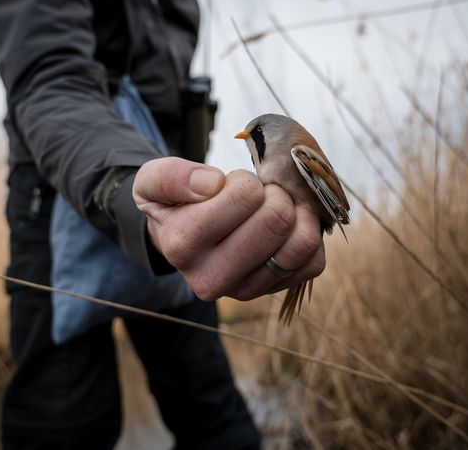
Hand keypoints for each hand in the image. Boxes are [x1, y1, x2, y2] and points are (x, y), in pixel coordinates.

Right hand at [132, 157, 325, 300]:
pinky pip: (314, 262)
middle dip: (274, 193)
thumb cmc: (173, 204)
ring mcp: (245, 290)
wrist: (181, 239)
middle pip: (278, 219)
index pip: (245, 195)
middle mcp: (212, 278)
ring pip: (301, 244)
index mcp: (182, 245)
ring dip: (296, 213)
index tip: (228, 187)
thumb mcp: (152, 181)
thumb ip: (170, 176)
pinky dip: (308, 235)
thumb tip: (210, 184)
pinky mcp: (273, 292)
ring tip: (275, 207)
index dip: (243, 180)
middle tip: (257, 195)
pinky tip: (287, 227)